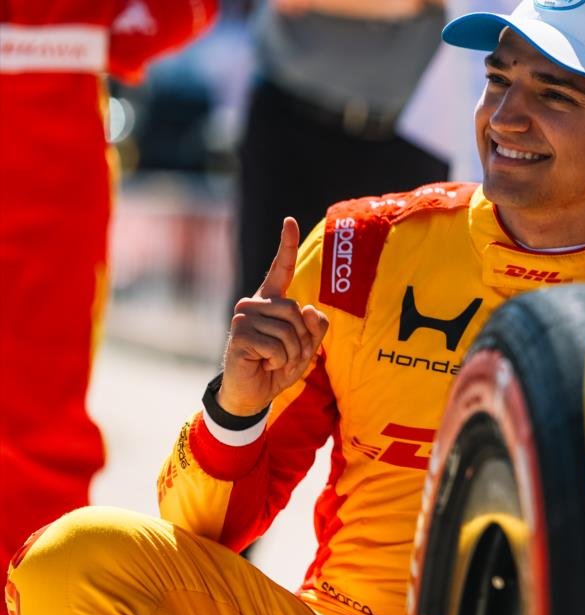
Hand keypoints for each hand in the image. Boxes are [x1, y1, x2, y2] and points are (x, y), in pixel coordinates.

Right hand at [219, 218, 328, 415]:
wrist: (252, 394)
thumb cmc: (278, 366)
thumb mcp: (306, 348)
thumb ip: (315, 328)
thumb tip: (310, 309)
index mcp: (271, 301)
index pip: (281, 269)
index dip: (286, 245)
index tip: (290, 220)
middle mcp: (254, 303)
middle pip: (296, 310)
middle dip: (302, 340)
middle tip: (288, 355)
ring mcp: (243, 316)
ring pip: (289, 329)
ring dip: (291, 353)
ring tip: (275, 361)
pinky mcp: (239, 334)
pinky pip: (277, 345)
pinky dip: (279, 361)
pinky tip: (264, 364)